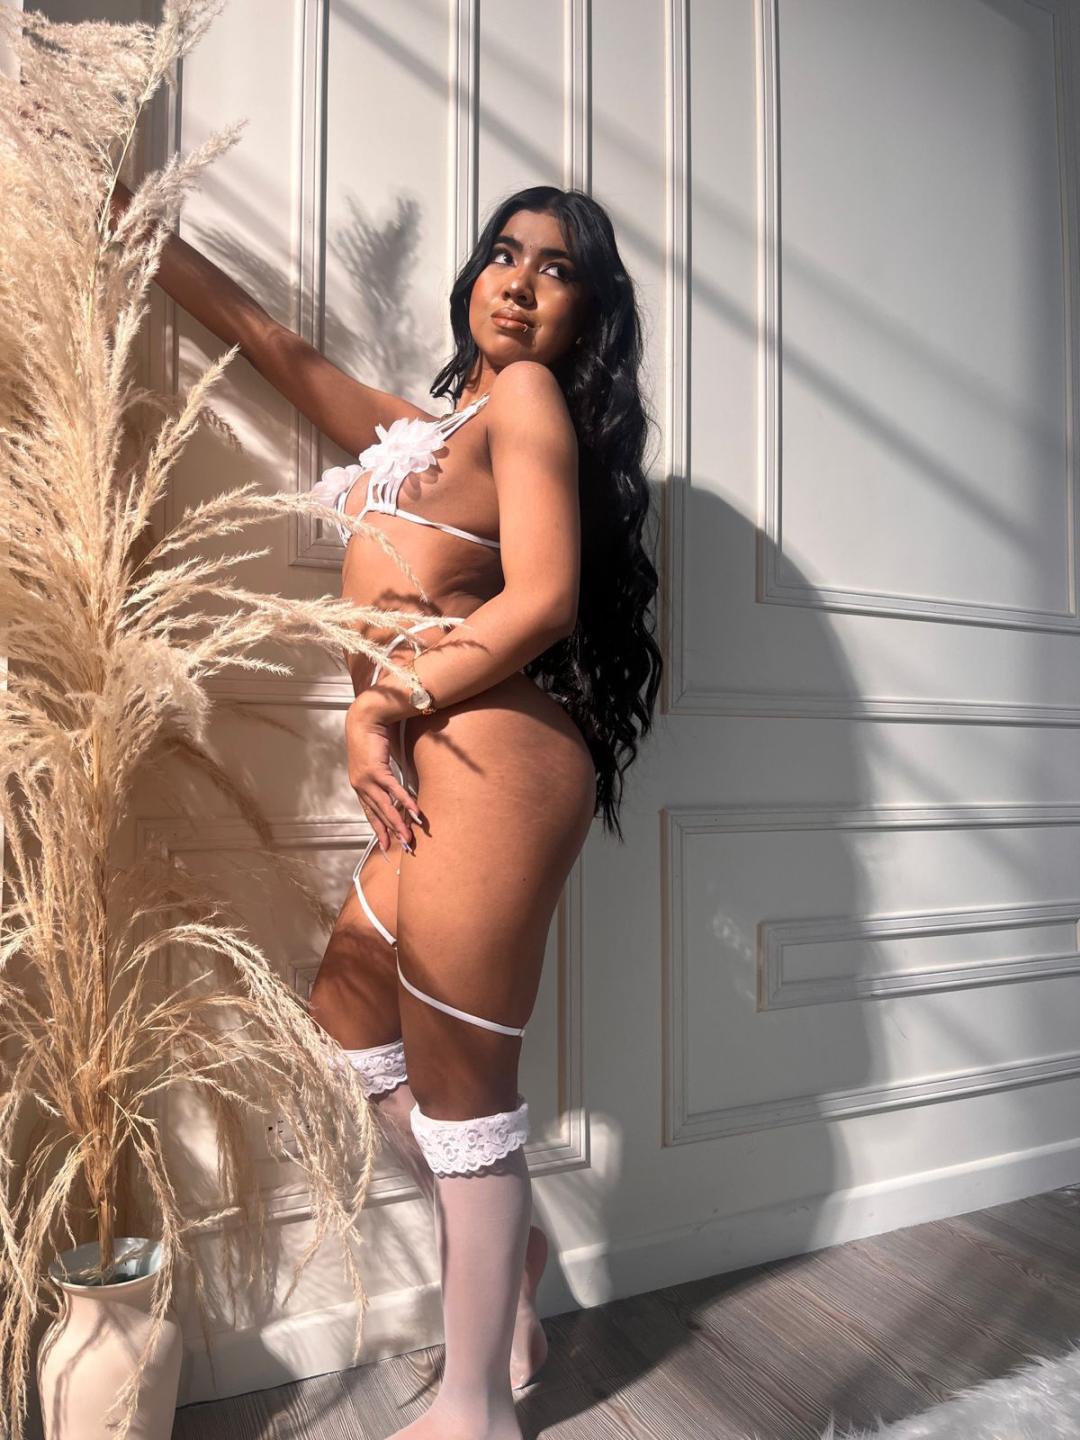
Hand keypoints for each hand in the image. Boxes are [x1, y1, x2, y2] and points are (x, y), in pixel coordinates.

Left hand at [345, 702, 420, 852]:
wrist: (366, 717)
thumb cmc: (373, 736)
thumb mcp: (377, 760)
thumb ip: (385, 774)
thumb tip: (398, 784)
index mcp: (360, 784)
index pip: (370, 811)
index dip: (379, 827)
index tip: (385, 843)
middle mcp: (360, 785)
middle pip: (377, 813)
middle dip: (389, 831)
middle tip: (401, 846)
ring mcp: (367, 779)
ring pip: (385, 806)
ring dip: (398, 822)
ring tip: (408, 836)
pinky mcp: (376, 770)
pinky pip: (393, 791)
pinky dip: (405, 802)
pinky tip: (415, 812)